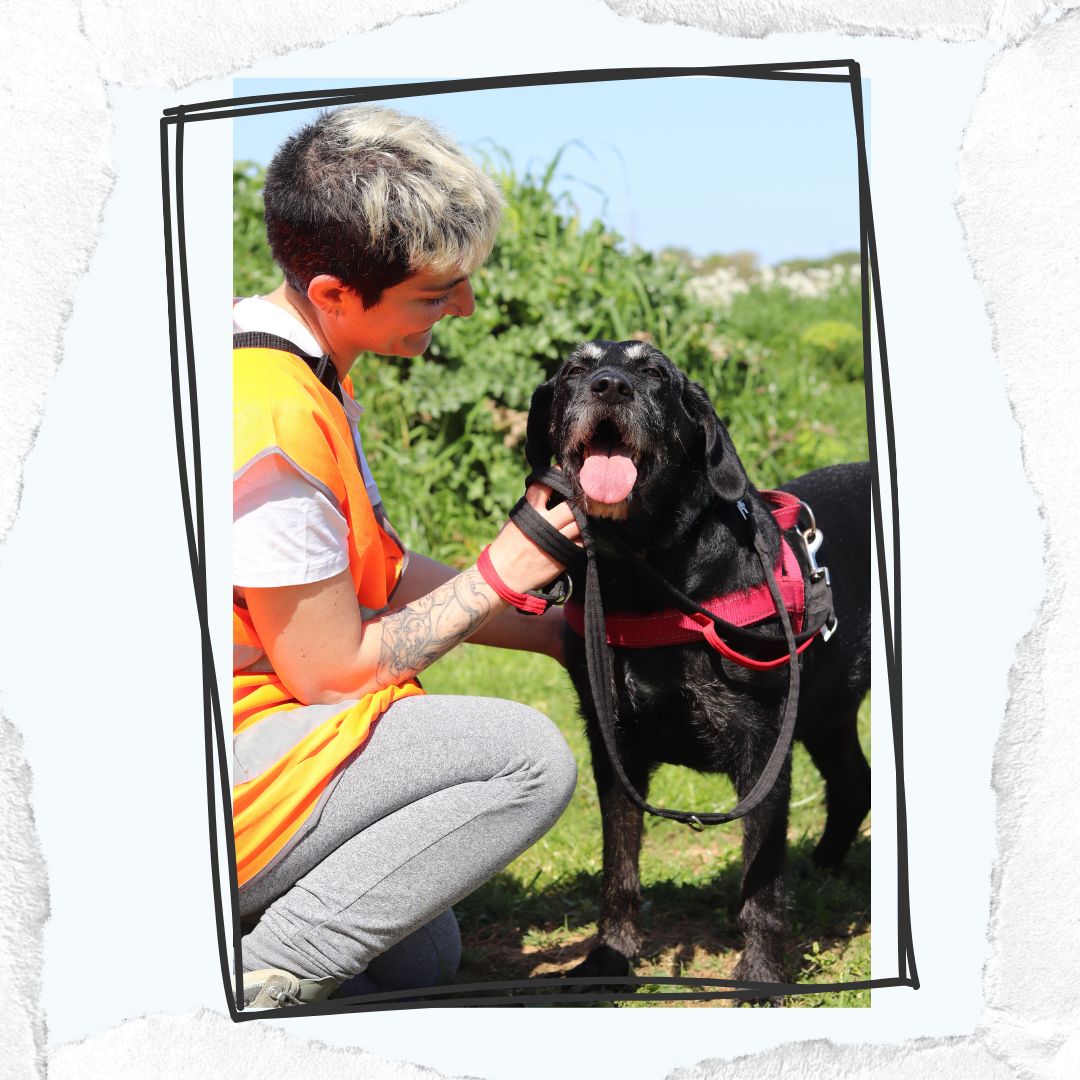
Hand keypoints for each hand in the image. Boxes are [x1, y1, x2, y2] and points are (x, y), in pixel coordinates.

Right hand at [486, 479, 581, 594]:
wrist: (503, 576)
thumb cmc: (507, 545)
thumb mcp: (515, 521)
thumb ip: (532, 506)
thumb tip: (549, 492)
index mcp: (529, 513)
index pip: (544, 487)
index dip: (555, 475)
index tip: (563, 471)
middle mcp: (544, 525)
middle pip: (570, 507)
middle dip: (577, 501)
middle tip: (582, 497)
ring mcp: (555, 542)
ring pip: (580, 525)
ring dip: (583, 520)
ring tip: (584, 516)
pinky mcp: (563, 557)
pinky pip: (581, 543)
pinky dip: (583, 537)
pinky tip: (580, 535)